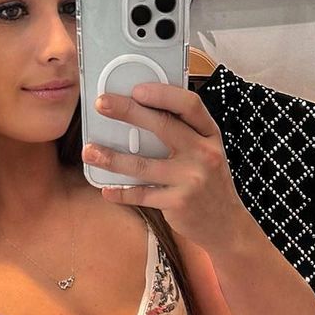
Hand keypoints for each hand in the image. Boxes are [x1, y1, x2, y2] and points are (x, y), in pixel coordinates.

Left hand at [83, 83, 245, 250]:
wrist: (226, 224)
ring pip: (144, 164)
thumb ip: (184, 133)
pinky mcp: (179, 203)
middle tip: (102, 104)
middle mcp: (204, 154)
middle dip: (128, 112)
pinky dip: (121, 192)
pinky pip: (142, 194)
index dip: (162, 94)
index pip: (190, 105)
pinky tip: (106, 189)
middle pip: (163, 126)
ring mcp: (192, 179)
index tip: (136, 89)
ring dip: (112, 157)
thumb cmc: (209, 182)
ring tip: (89, 151)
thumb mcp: (206, 152)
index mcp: (210, 135)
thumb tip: (141, 112)